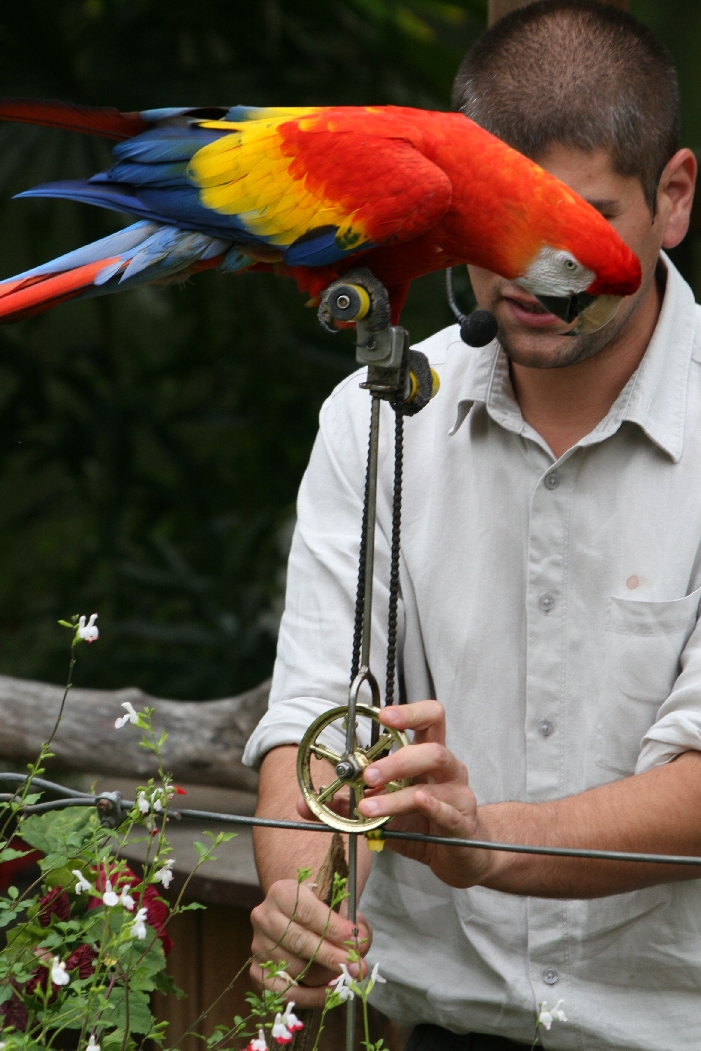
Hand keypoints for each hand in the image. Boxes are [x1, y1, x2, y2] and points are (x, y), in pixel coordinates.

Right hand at [250, 879, 371, 1006]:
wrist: (296, 918)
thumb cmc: (322, 912)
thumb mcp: (339, 907)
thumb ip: (353, 924)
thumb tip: (360, 947)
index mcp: (282, 893)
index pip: (308, 912)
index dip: (333, 928)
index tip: (356, 942)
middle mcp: (264, 917)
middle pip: (300, 942)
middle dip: (332, 957)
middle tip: (357, 969)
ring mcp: (258, 946)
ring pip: (295, 969)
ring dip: (325, 976)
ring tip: (344, 975)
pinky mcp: (257, 972)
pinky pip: (285, 992)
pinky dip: (311, 996)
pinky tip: (329, 992)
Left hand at [357, 699, 495, 887]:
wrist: (459, 856)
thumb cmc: (423, 825)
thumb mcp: (383, 810)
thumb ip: (347, 804)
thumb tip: (303, 804)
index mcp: (429, 756)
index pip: (430, 719)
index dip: (410, 713)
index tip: (384, 715)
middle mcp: (448, 770)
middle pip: (432, 749)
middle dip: (396, 760)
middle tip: (367, 774)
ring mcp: (459, 795)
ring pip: (434, 784)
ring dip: (399, 793)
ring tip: (370, 806)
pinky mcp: (463, 824)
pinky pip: (449, 812)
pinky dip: (432, 807)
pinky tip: (419, 803)